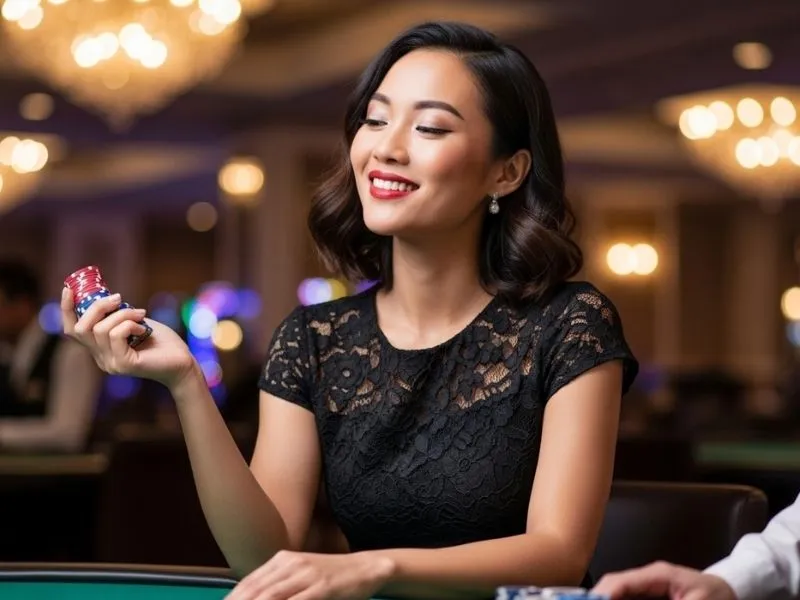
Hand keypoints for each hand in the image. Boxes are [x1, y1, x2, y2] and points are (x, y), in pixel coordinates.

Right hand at [61, 287, 196, 389]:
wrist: (183, 364)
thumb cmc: (163, 343)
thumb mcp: (136, 323)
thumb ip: (119, 315)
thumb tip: (109, 297)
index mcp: (100, 349)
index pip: (72, 331)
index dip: (66, 309)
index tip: (68, 289)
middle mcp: (101, 359)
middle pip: (80, 328)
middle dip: (98, 307)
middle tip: (120, 298)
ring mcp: (110, 363)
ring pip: (101, 329)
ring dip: (123, 314)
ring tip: (141, 315)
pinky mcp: (123, 364)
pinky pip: (116, 335)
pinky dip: (130, 324)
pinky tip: (144, 329)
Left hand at [226, 551, 394, 599]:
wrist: (365, 568)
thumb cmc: (331, 578)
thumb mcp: (301, 575)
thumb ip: (279, 585)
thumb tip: (253, 596)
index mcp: (282, 560)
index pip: (248, 583)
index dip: (232, 598)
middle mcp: (291, 564)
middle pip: (255, 590)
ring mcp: (307, 574)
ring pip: (271, 596)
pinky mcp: (322, 587)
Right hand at [592, 561, 736, 599]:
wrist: (732, 588)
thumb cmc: (717, 595)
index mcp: (657, 575)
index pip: (621, 582)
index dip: (603, 594)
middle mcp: (647, 577)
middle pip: (613, 586)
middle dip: (600, 597)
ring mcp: (648, 586)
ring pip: (618, 592)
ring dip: (607, 599)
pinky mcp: (650, 594)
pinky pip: (628, 597)